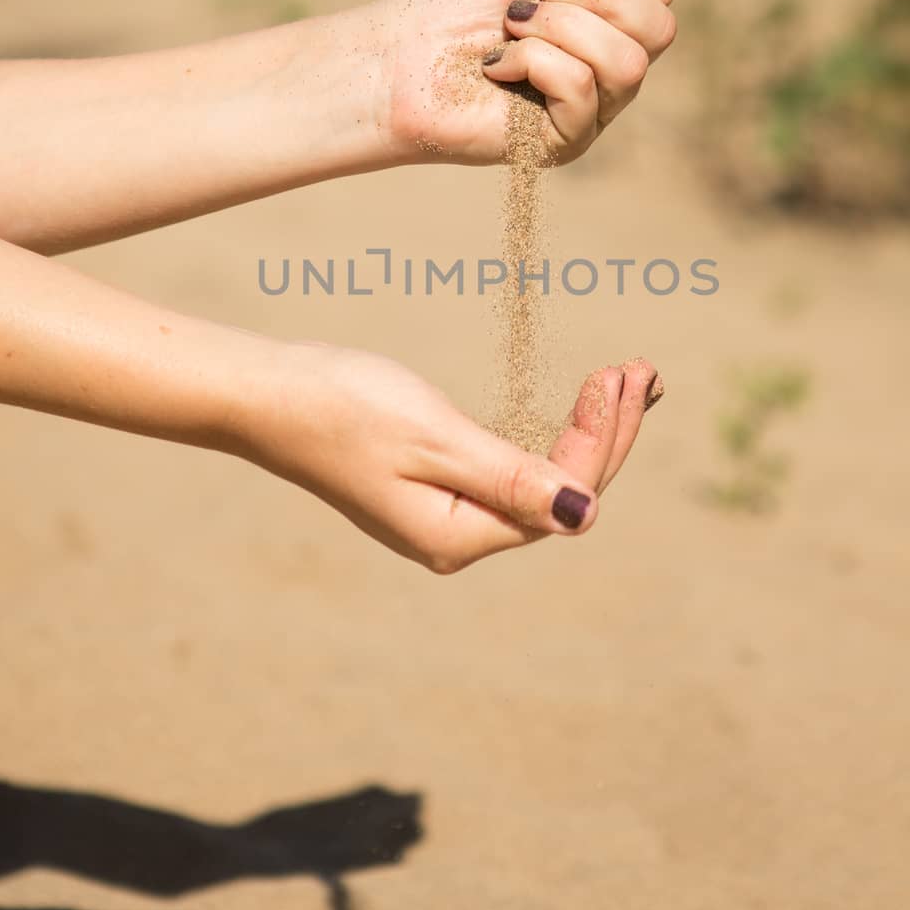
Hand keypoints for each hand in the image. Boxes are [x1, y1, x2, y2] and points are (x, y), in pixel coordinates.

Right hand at [233, 343, 660, 572]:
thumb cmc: (342, 408)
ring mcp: (444, 513)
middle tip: (643, 372)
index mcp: (457, 537)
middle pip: (559, 495)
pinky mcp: (433, 484)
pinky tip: (573, 408)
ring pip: (540, 479)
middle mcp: (456, 537)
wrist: (266, 394)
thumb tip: (586, 514)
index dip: (600, 441)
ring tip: (624, 380)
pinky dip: (547, 432)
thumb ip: (513, 479)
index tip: (617, 376)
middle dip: (606, 434)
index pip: (562, 499)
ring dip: (585, 431)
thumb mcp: (435, 439)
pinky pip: (513, 467)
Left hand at [376, 0, 681, 165]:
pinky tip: (497, 66)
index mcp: (613, 24)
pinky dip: (532, 61)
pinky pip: (582, 90)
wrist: (395, 54)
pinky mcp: (561, 144)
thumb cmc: (456, 4)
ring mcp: (592, 113)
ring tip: (512, 27)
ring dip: (560, 28)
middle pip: (661, 26)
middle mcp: (612, 72)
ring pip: (628, 63)